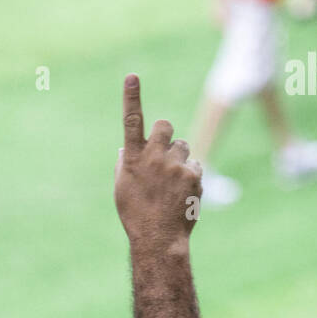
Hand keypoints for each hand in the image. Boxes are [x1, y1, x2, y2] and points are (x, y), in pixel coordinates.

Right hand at [115, 74, 201, 249]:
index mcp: (133, 159)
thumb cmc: (137, 216)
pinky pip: (194, 165)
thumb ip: (124, 165)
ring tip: (172, 183)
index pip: (131, 121)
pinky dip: (190, 176)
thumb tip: (125, 148)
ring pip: (182, 146)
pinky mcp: (193, 175)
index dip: (131, 97)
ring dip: (178, 158)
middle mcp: (154, 158)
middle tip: (163, 153)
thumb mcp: (122, 190)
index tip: (132, 77)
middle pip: (165, 125)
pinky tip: (182, 194)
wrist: (160, 240)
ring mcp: (175, 166)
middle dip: (165, 135)